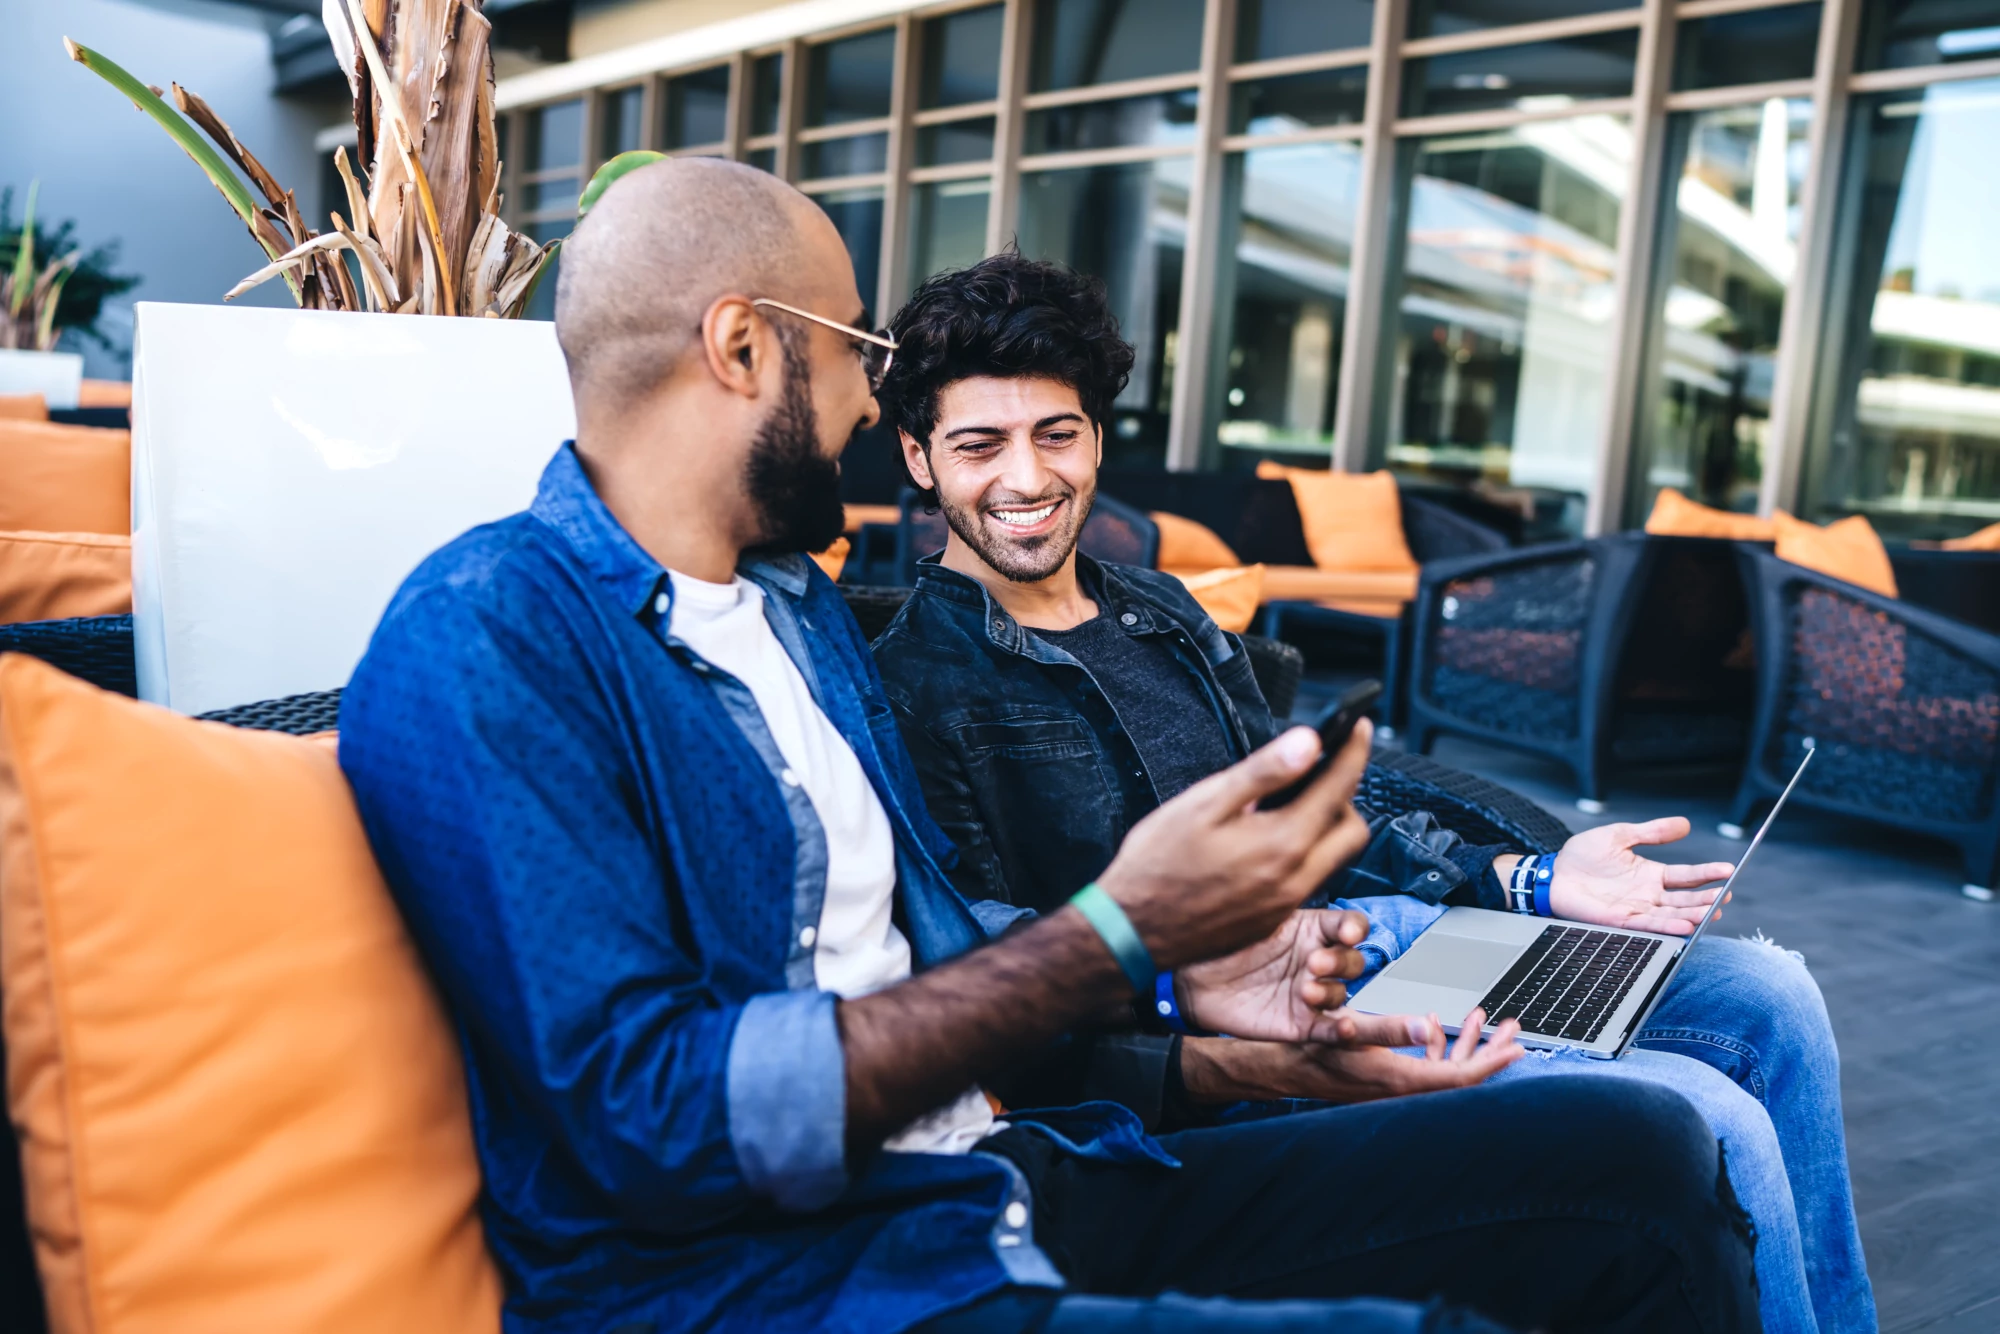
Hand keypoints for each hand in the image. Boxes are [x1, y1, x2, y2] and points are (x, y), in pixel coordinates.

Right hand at [1095, 719, 1374, 971]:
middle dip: (1346, 797)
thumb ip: (1263, 772)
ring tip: (1284, 807)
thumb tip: (1308, 742)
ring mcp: (1286, 905)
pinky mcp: (1271, 921)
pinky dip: (1302, 856)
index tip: (1361, 727)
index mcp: (1283, 843)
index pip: (1339, 787)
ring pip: (1332, 860)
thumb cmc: (1157, 864)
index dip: (1354, 750)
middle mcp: (1295, 879)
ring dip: (1324, 829)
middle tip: (1317, 775)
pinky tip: (1262, 844)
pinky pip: (1307, 883)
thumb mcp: (1204, 804)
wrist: (1132, 931)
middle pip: (1353, 831)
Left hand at [1179, 907, 1371, 1042]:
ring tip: (1306, 992)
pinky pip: (1331, 1030)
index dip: (1355, 928)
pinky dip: (1343, 1031)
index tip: (1348, 933)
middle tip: (1314, 963)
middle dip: (1341, 962)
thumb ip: (1277, 901)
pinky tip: (1344, 1028)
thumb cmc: (1220, 941)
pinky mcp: (1301, 1024)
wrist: (1191, 981)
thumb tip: (1296, 874)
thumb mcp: (1249, 916)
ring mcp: (1310, 993)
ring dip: (1331, 993)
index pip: (1349, 925)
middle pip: (1352, 961)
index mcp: (1310, 929)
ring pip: (1341, 993)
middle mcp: (1316, 959)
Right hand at [1179, 1008, 1524, 1105]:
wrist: (1275, 1068)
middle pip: (1460, 1077)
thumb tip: (1428, 1026)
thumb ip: (1387, 1031)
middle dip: (1489, 1051)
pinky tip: (1432, 1023)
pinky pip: (1422, 1066)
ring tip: (1484, 1019)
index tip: (1517, 1047)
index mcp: (1397, 1083)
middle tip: (1513, 1029)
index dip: (1492, 1063)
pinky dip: (1436, 1045)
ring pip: (1444, 1070)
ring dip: (1466, 1045)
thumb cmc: (1304, 1051)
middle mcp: (1401, 1090)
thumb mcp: (1345, 1034)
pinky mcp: (1384, 1078)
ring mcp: (1394, 1086)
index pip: (1460, 1080)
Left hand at [1541, 818, 1735, 933]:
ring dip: (1693, 914)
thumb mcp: (1619, 836)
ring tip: (1713, 911)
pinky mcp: (1621, 921)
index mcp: (1651, 874)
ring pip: (1672, 914)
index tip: (1729, 870)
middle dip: (1707, 898)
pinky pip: (1649, 925)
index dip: (1708, 873)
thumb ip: (1651, 832)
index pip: (1686, 876)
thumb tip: (1684, 823)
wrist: (1553, 873)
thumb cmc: (1582, 856)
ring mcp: (1636, 908)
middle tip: (1727, 894)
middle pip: (1685, 899)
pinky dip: (1668, 926)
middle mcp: (1648, 894)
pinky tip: (1686, 926)